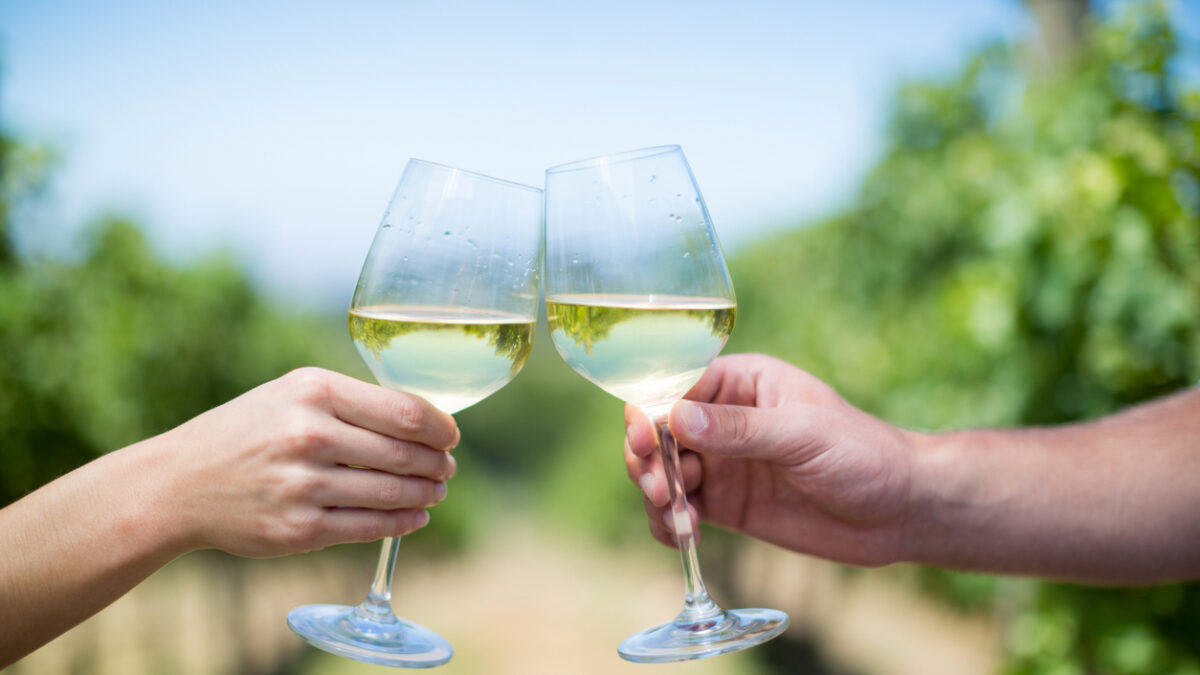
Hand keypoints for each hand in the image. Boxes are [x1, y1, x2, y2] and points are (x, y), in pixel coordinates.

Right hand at [143, 367, 459, 557]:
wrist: (180, 483)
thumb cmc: (248, 431)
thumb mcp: (292, 393)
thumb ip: (352, 401)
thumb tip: (423, 421)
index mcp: (314, 392)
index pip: (404, 413)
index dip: (440, 428)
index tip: (451, 435)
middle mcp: (310, 435)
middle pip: (404, 454)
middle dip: (437, 463)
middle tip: (448, 467)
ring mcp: (304, 485)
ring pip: (391, 493)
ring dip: (426, 493)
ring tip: (436, 490)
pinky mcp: (299, 529)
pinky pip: (369, 527)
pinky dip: (402, 523)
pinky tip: (416, 515)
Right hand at [625, 353, 916, 566]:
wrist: (899, 511)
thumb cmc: (862, 454)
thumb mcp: (803, 435)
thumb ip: (740, 429)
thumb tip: (676, 417)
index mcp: (741, 382)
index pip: (675, 385)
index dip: (650, 411)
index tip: (646, 441)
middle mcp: (722, 419)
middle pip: (657, 431)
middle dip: (647, 459)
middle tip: (662, 491)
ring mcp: (721, 463)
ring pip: (661, 472)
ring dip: (657, 495)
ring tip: (682, 522)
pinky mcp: (726, 504)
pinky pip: (679, 510)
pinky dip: (669, 523)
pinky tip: (683, 536)